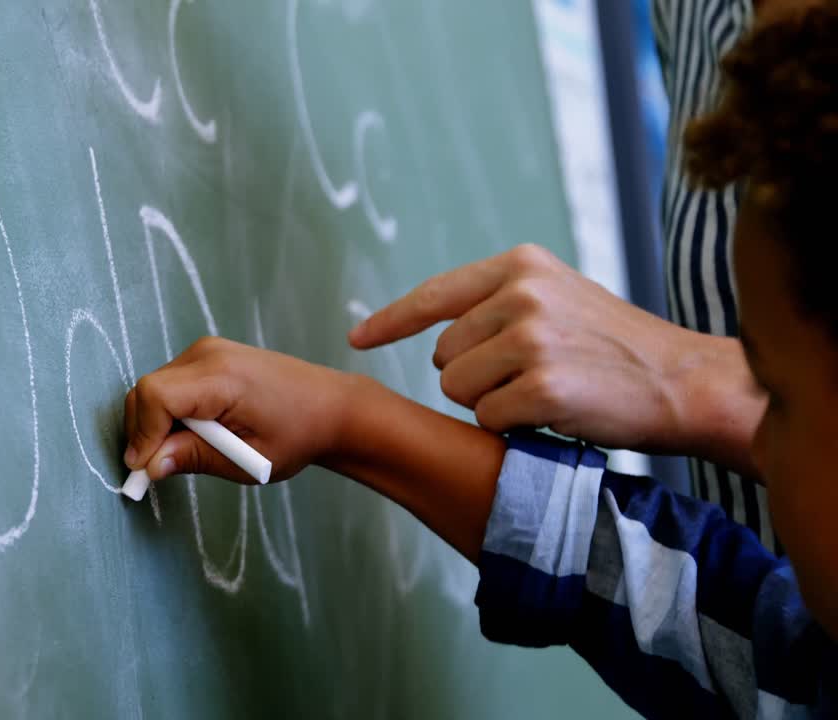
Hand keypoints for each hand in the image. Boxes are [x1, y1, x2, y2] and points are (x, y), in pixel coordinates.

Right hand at [122, 336, 508, 562]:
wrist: (330, 406)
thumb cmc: (297, 435)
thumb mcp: (248, 459)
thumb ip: (194, 458)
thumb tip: (149, 466)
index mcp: (222, 377)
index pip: (155, 395)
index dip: (142, 435)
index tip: (146, 471)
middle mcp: (208, 354)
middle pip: (146, 390)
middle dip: (144, 432)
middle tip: (160, 469)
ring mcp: (206, 350)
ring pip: (154, 388)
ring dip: (157, 424)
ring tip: (187, 450)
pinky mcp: (207, 354)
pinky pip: (170, 383)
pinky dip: (169, 412)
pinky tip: (196, 432)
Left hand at [347, 244, 763, 472]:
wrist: (683, 380)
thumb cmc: (613, 347)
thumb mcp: (557, 297)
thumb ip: (498, 302)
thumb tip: (433, 333)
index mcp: (520, 265)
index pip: (434, 296)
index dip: (389, 321)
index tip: (357, 338)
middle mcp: (522, 294)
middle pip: (443, 356)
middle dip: (473, 376)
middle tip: (530, 376)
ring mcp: (533, 340)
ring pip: (458, 389)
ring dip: (490, 403)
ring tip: (543, 391)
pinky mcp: (543, 387)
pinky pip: (487, 419)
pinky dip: (513, 427)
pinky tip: (555, 413)